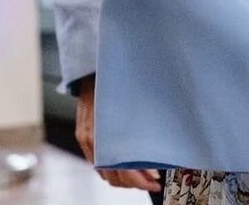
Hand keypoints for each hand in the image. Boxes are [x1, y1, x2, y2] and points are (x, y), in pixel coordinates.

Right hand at [76, 76, 161, 191]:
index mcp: (101, 131)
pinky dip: (113, 170)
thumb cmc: (115, 78)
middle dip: (134, 182)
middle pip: (111, 175)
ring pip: (104, 172)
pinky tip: (127, 167)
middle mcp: (90, 138)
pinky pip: (98, 163)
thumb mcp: (134, 96)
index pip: (118, 169)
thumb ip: (143, 116)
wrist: (92, 66)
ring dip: (124, 179)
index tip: (154, 181)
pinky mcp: (84, 136)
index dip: (137, 179)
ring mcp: (86, 138)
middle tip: (154, 181)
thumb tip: (164, 134)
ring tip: (144, 176)